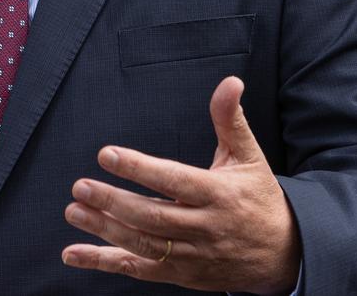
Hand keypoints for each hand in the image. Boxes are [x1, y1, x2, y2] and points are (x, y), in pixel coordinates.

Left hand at [62, 76, 300, 293]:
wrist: (282, 255)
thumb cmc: (258, 197)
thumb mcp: (249, 155)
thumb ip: (230, 119)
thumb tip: (230, 82)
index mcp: (218, 194)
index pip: (173, 180)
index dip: (139, 169)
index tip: (107, 154)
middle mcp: (204, 228)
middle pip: (152, 216)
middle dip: (113, 202)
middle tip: (80, 186)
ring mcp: (191, 255)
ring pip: (143, 244)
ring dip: (104, 230)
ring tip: (75, 210)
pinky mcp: (181, 274)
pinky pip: (139, 270)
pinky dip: (105, 263)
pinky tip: (74, 254)